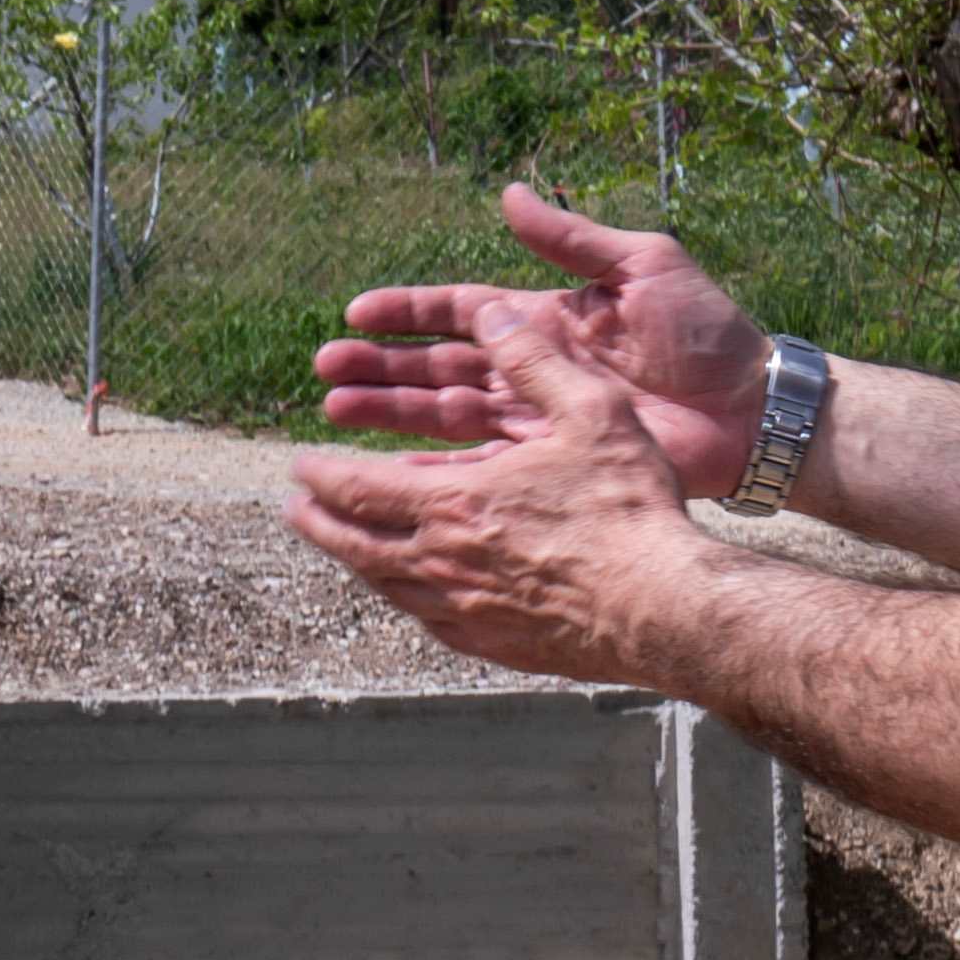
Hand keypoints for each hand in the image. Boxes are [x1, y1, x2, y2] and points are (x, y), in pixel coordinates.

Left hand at [283, 295, 722, 683]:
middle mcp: (441, 561)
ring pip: (385, 585)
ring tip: (343, 545)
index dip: (321, 475)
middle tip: (292, 509)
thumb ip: (534, 360)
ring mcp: (464, 610)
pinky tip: (411, 592)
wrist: (666, 610)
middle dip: (316, 522)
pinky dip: (405, 597)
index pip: (356, 487)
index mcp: (451, 502)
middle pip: (352, 543)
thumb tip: (492, 313)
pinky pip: (429, 619)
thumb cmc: (630, 508)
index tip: (299, 466)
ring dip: (353, 560)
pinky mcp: (494, 646)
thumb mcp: (590, 412)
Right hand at [311, 183, 774, 499]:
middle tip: (326, 370)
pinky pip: (481, 467)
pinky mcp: (554, 463)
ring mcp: (539, 419)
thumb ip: (573, 240)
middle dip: (380, 367)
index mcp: (547, 319)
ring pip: (445, 416)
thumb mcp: (644, 267)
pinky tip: (391, 471)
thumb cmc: (708, 333)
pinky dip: (435, 470)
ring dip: (390, 413)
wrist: (753, 410)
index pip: (461, 311)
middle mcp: (533, 368)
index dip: (408, 313)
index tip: (357, 314)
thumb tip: (509, 194)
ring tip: (335, 413)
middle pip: (438, 365)